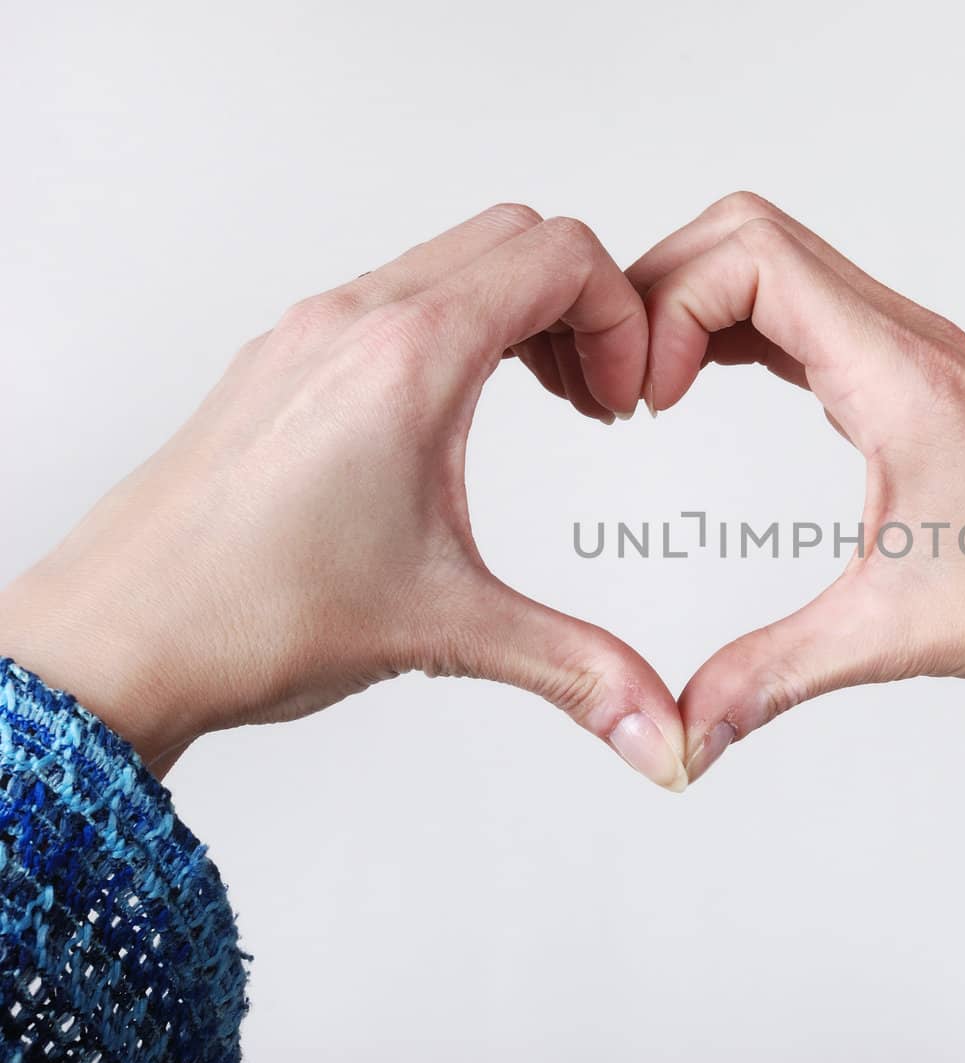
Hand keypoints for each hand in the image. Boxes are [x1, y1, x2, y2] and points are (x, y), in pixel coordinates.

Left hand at [0, 205, 688, 787]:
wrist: (112, 639)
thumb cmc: (246, 614)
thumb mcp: (447, 631)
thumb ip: (579, 671)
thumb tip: (663, 733)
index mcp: (408, 357)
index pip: (561, 257)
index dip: (624, 318)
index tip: (626, 400)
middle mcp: (353, 322)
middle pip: (514, 237)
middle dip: (582, 307)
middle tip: (595, 398)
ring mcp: (308, 335)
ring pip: (449, 259)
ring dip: (516, 314)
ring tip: (540, 405)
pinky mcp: (279, 362)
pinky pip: (391, 296)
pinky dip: (453, 329)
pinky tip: (452, 420)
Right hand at [625, 193, 964, 780]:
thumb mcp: (894, 634)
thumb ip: (773, 676)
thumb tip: (682, 733)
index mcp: (896, 371)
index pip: (750, 256)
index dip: (669, 308)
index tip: (648, 404)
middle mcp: (902, 335)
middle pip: (747, 233)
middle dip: (661, 291)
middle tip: (629, 389)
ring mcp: (908, 346)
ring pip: (775, 260)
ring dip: (696, 304)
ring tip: (652, 390)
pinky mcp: (910, 373)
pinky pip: (803, 309)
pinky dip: (737, 329)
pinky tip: (707, 389)